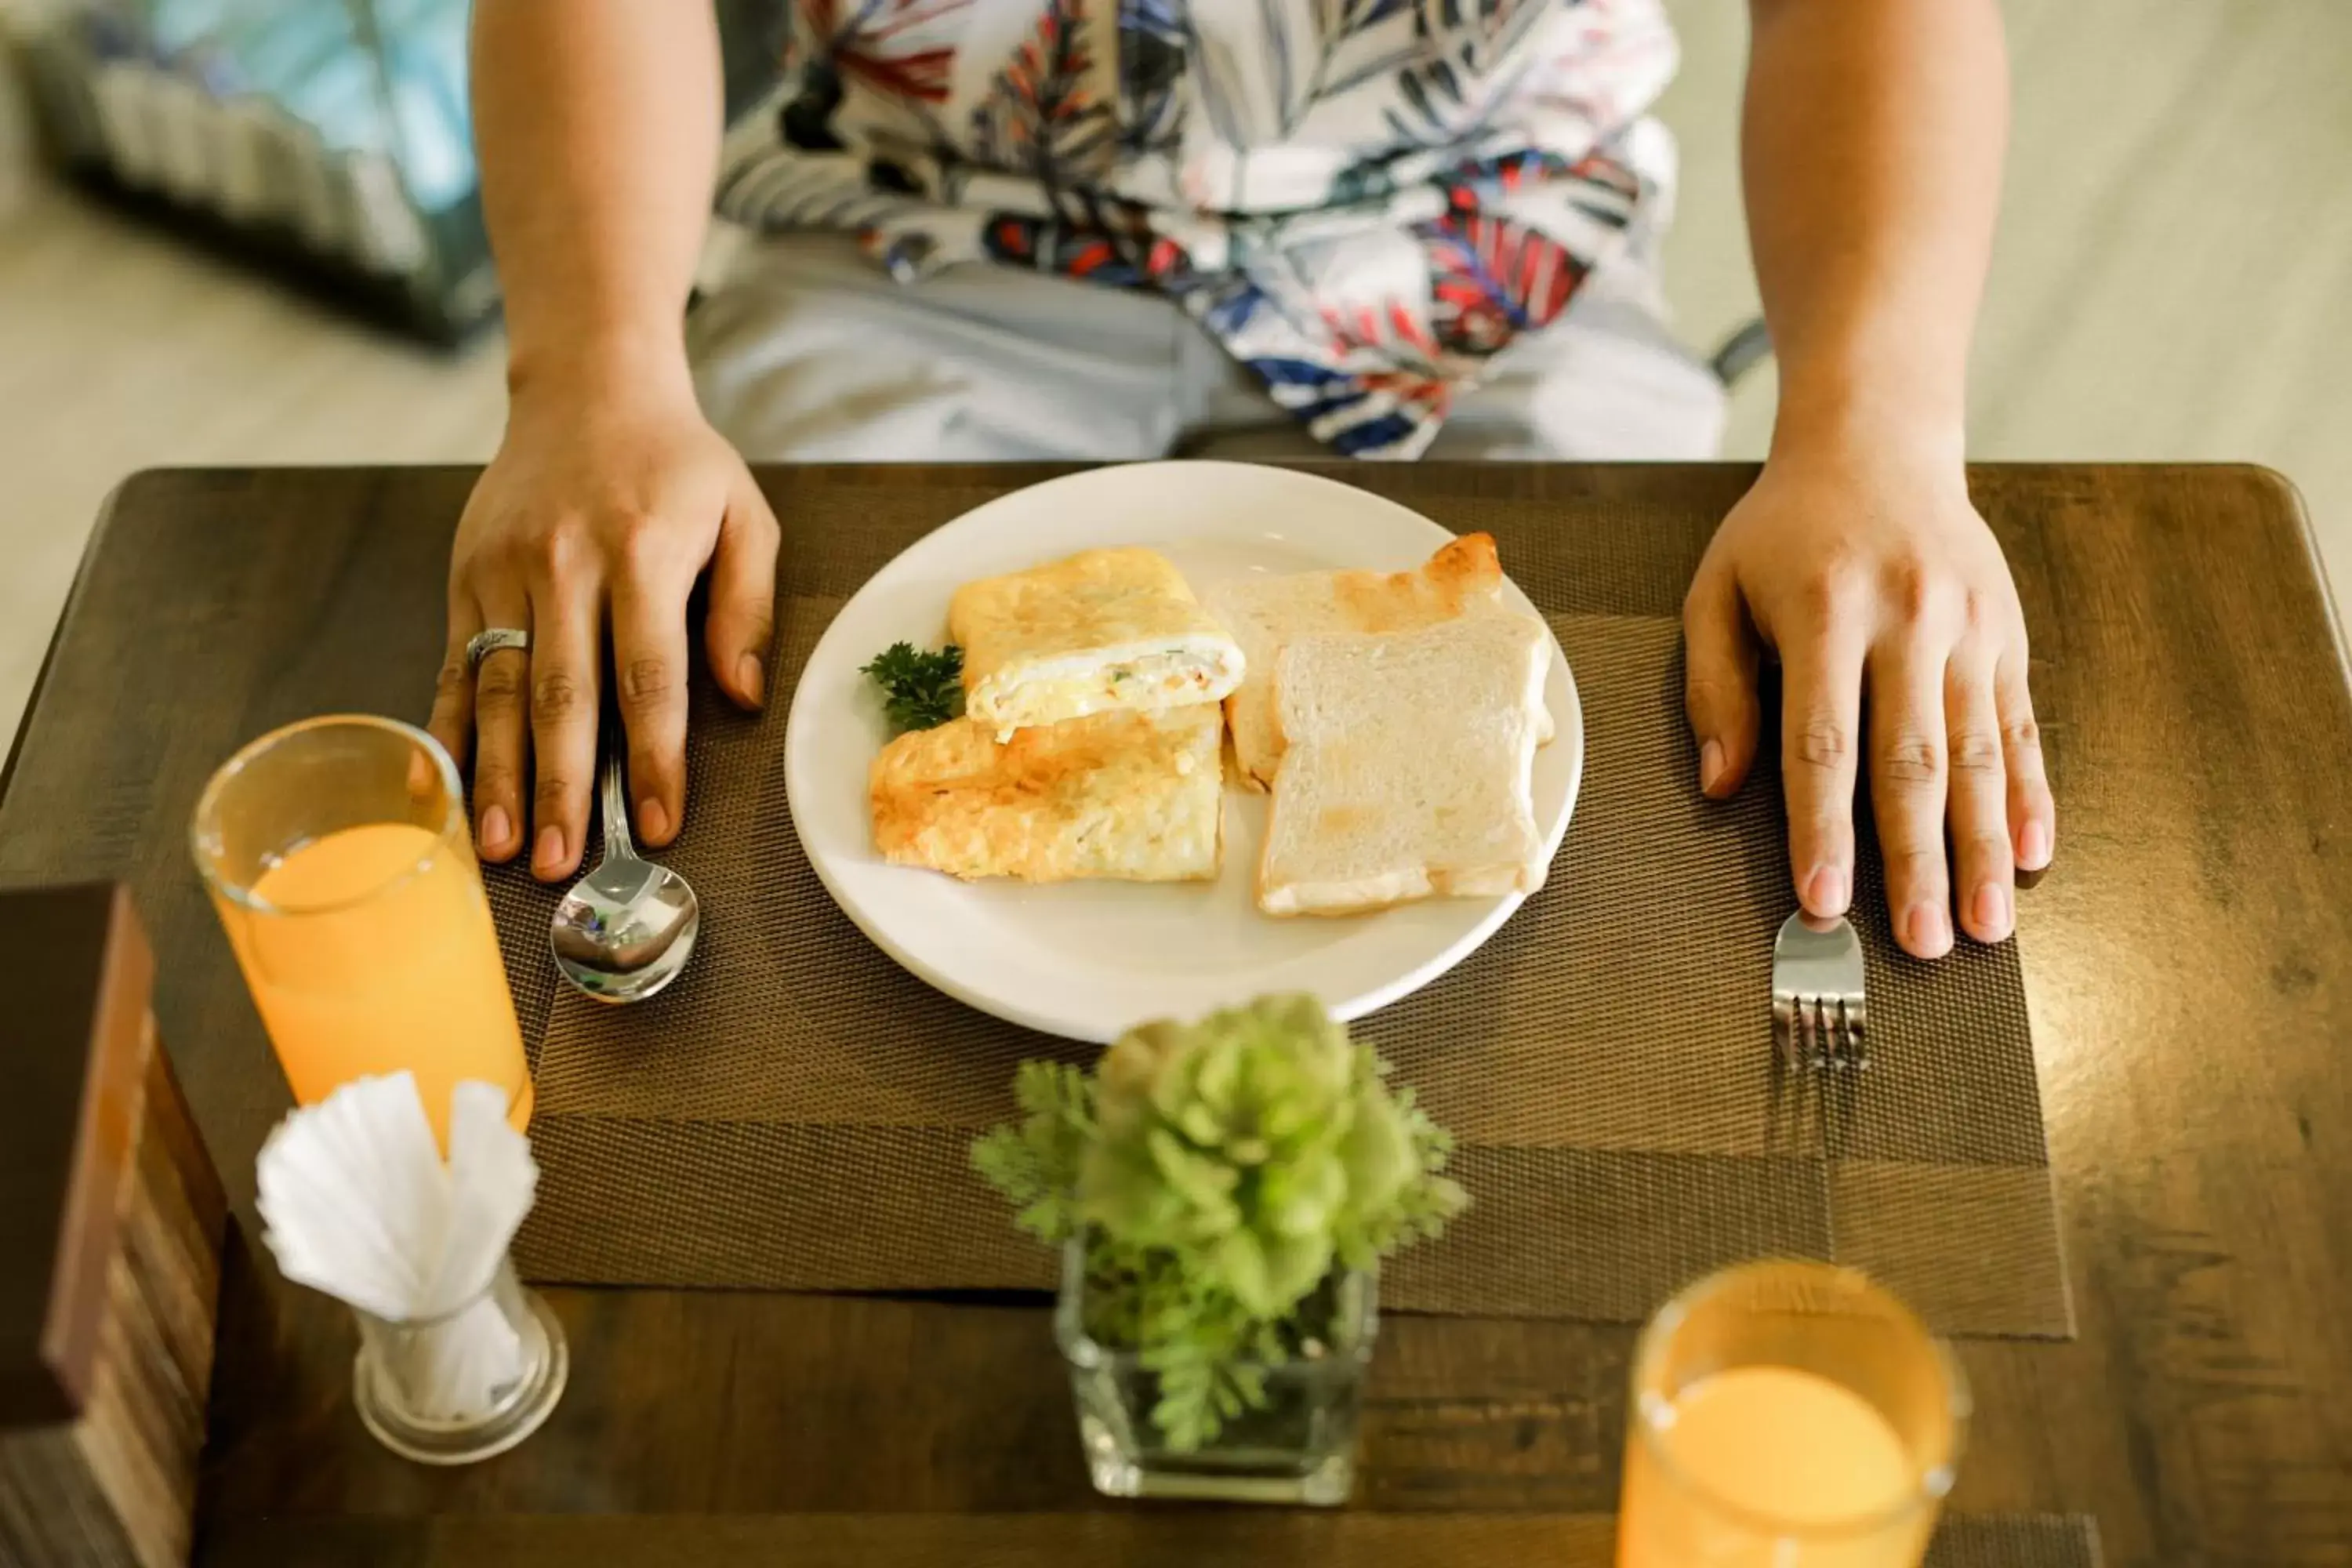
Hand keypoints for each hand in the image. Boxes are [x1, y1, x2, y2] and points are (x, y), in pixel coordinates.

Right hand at [429, 380, 778, 880]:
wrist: (587, 387)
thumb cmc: (677, 463)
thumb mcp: (744, 515)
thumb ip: (747, 606)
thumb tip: (742, 696)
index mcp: (643, 553)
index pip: (650, 677)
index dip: (656, 759)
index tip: (659, 825)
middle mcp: (566, 565)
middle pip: (563, 695)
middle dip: (563, 787)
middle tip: (561, 864)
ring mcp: (505, 570)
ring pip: (498, 688)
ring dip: (498, 774)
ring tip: (500, 846)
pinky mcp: (465, 573)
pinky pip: (455, 664)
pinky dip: (449, 731)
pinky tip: (450, 788)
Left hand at [1681, 443, 2053, 957]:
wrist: (1878, 444)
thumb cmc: (1783, 532)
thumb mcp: (1719, 590)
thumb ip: (1717, 687)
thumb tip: (1720, 785)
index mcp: (1825, 611)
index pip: (1823, 742)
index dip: (1823, 828)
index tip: (1823, 900)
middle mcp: (1908, 621)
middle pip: (1913, 763)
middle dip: (1919, 862)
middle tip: (1925, 944)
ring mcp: (1968, 628)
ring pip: (1980, 756)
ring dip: (1985, 848)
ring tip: (1987, 924)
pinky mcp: (2007, 635)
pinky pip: (2021, 726)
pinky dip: (2030, 794)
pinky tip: (2033, 854)